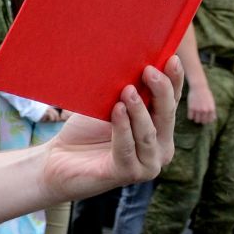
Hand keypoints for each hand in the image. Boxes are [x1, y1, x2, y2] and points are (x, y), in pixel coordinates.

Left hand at [37, 61, 180, 202]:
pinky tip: (117, 110)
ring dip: (139, 109)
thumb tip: (141, 60)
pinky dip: (122, 128)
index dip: (174, 81)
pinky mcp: (129, 174)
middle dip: (160, 91)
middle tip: (149, 70)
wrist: (59, 159)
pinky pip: (127, 148)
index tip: (171, 59)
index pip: (172, 101)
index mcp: (161, 129)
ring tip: (127, 90)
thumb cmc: (86, 131)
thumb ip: (129, 92)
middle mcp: (161, 148)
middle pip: (166, 115)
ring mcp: (148, 164)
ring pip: (148, 132)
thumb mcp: (110, 106)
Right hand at [186, 84, 216, 124]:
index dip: (207, 120)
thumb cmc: (206, 94)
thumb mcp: (211, 102)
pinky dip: (190, 116)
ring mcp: (198, 110)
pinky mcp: (191, 108)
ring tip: (194, 115)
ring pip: (196, 120)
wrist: (199, 87)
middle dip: (201, 120)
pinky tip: (191, 113)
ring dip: (195, 119)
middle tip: (199, 117)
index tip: (204, 118)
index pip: (210, 120)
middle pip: (203, 122)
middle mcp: (205, 111)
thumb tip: (213, 119)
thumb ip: (212, 111)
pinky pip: (190, 117)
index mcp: (211, 109)